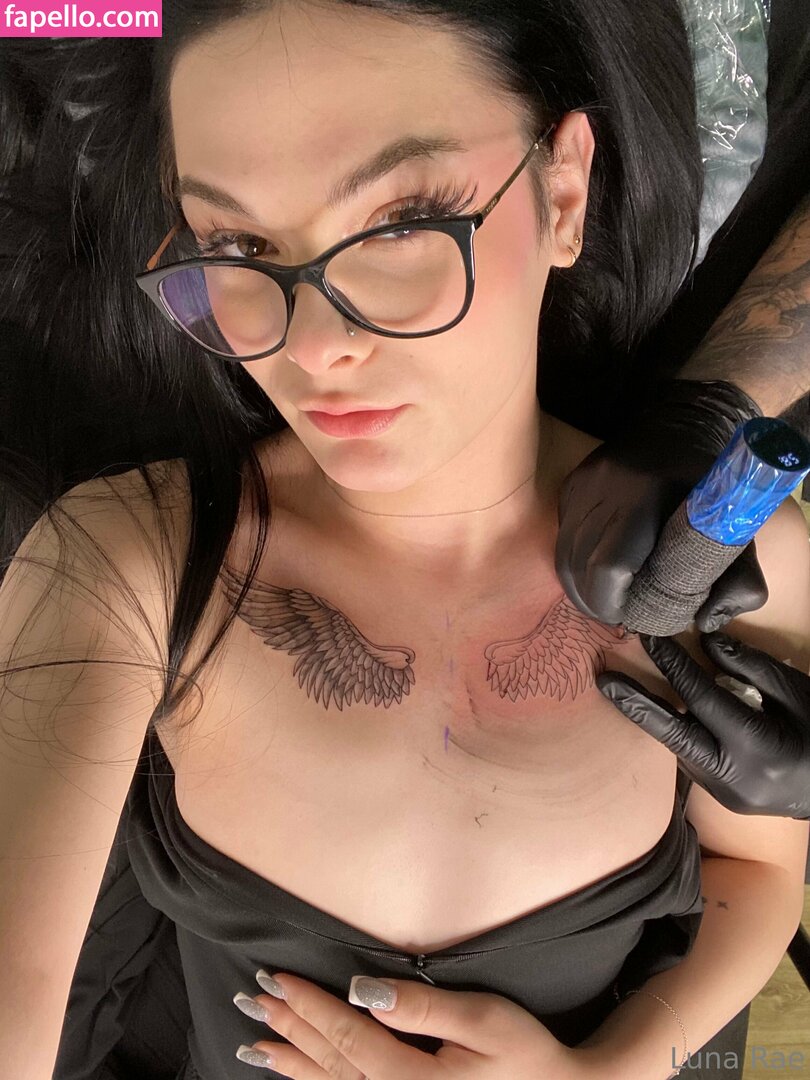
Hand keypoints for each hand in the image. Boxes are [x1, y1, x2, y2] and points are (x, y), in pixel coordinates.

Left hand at [232, 969, 598, 1078]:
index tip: (274, 977)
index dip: (307, 1004)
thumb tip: (362, 991)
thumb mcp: (482, 1022)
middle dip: (288, 1029)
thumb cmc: (526, 1056)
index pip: (345, 1035)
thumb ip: (420, 1008)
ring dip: (291, 1062)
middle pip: (329, 1063)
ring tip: (255, 1042)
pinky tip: (296, 1077)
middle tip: (252, 998)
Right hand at [555, 379, 766, 628]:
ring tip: (602, 603)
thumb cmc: (711, 484)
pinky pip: (562, 537)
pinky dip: (573, 563)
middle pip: (580, 566)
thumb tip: (706, 621)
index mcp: (647, 498)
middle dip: (594, 602)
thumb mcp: (736, 527)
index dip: (611, 601)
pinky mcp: (570, 486)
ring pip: (564, 555)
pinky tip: (592, 574)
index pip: (610, 565)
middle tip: (615, 616)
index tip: (627, 616)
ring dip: (578, 588)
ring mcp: (582, 485)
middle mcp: (606, 489)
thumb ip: (737, 579)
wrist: (682, 422)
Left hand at [597, 631, 809, 818]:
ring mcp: (725, 793)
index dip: (672, 665)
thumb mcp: (795, 692)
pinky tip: (662, 712)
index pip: (701, 697)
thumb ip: (749, 666)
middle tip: (603, 680)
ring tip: (623, 689)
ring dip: (653, 718)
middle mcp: (733, 776)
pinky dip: (677, 733)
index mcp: (755, 746)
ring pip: (678, 748)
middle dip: (635, 704)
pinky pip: (691, 759)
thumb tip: (705, 640)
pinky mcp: (721, 798)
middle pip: (672, 734)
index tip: (648, 638)